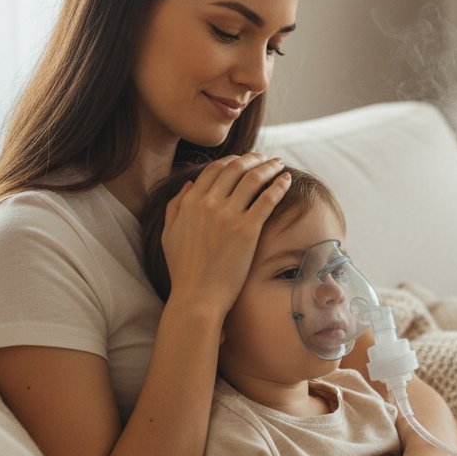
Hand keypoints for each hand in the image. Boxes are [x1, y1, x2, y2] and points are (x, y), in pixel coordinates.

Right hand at [162, 153, 290, 315]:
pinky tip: (287, 180)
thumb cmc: (184, 271)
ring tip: (279, 165)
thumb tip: (189, 184)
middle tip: (266, 158)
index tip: (244, 160)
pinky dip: (279, 185)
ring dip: (269, 167)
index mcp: (190, 203)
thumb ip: (176, 206)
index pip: (214, 169)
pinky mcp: (247, 229)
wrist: (197, 296)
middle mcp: (208, 204)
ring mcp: (228, 215)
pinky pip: (267, 199)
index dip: (232, 160)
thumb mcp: (169, 235)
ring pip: (253, 179)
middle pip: (236, 168)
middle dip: (253, 158)